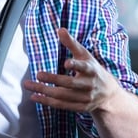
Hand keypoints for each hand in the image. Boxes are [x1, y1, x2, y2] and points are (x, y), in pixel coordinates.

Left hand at [22, 27, 137, 137]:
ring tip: (28, 85)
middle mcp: (89, 85)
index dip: (76, 65)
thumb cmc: (93, 70)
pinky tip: (34, 96)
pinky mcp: (79, 107)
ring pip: (63, 96)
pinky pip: (61, 105)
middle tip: (38, 74)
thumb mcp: (85, 56)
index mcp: (92, 70)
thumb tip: (60, 29)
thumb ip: (72, 44)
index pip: (85, 67)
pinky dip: (47, 101)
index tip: (66, 63)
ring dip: (44, 91)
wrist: (109, 94)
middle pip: (69, 83)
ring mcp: (85, 98)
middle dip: (53, 79)